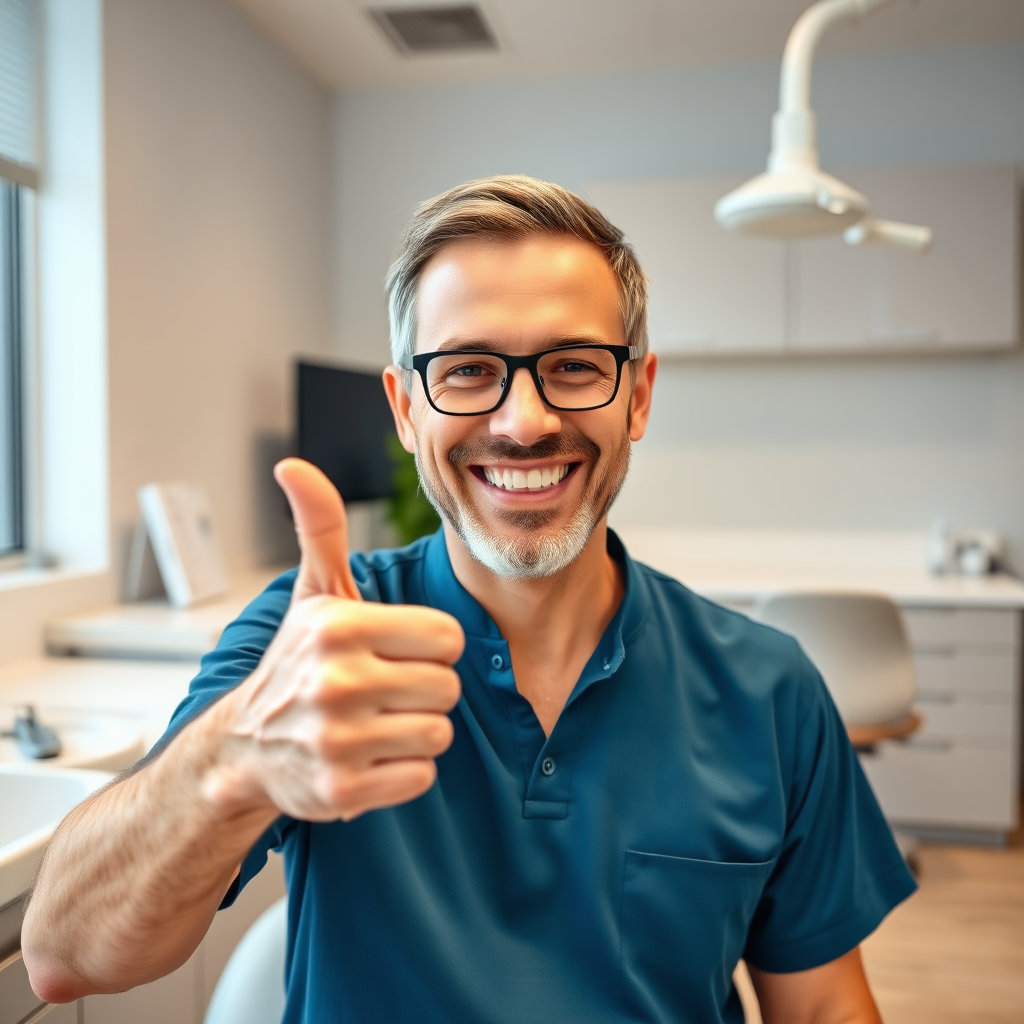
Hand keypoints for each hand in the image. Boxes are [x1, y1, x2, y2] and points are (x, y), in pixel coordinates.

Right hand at [203, 458, 463, 821]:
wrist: (244, 747)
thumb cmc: (296, 661)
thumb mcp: (315, 592)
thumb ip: (321, 526)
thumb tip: (293, 466)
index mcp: (339, 626)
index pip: (448, 638)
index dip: (428, 646)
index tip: (394, 650)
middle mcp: (334, 681)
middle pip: (446, 687)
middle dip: (423, 689)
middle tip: (382, 689)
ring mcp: (335, 741)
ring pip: (438, 733)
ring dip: (414, 730)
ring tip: (374, 721)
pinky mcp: (341, 791)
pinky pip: (419, 777)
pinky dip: (402, 771)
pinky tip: (368, 755)